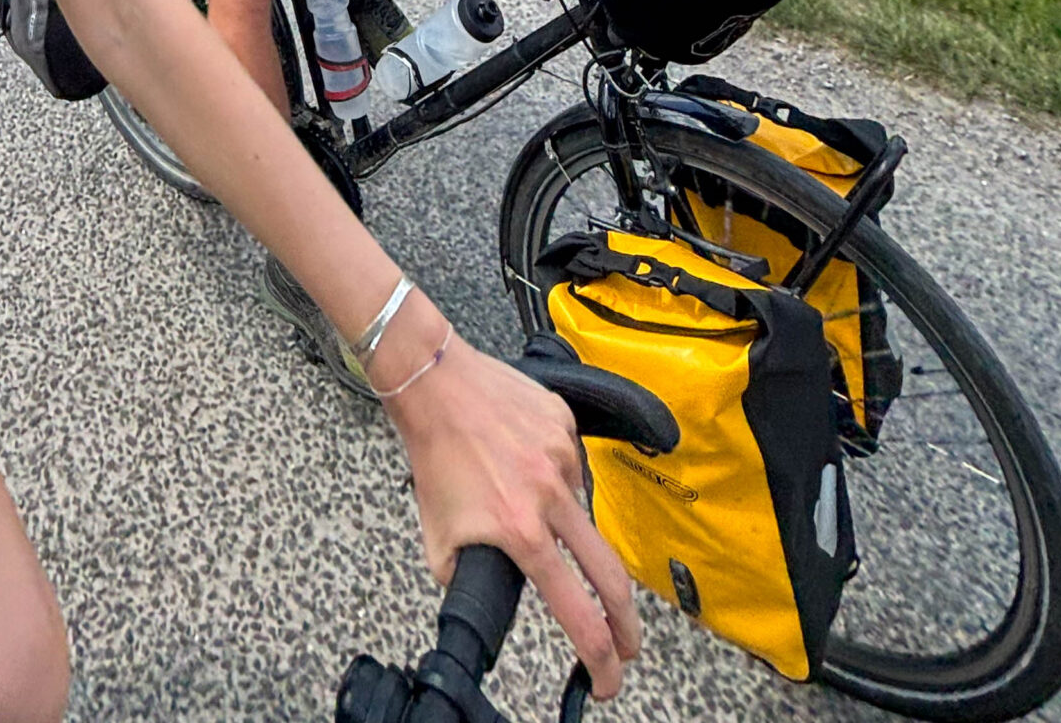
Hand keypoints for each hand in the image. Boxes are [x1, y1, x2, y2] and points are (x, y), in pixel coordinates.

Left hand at [386, 323, 640, 700]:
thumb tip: (484, 599)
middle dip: (626, 624)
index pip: (577, 614)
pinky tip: (521, 457)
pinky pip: (570, 463)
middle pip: (610, 577)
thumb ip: (465, 577)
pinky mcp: (565, 424)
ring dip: (560, 519)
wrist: (433, 382)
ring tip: (513, 488)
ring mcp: (563, 455)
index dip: (599, 658)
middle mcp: (550, 496)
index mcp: (521, 531)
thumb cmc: (433, 454)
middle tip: (627, 646)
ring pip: (580, 510)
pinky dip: (552, 472)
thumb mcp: (439, 536)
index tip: (606, 678)